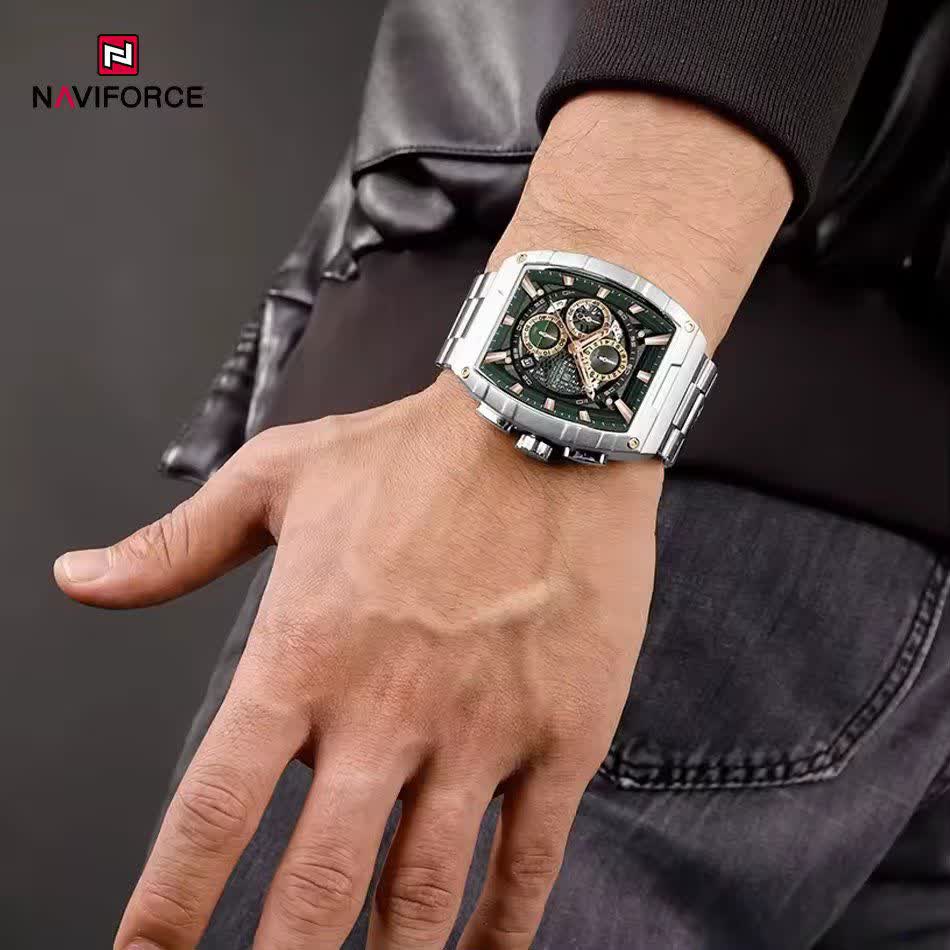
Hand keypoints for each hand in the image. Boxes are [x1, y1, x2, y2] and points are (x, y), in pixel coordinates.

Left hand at [55, 373, 661, 948]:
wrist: (549, 424)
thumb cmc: (414, 451)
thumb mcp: (280, 478)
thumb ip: (176, 546)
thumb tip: (78, 579)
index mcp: (303, 651)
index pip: (213, 813)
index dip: (167, 908)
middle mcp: (386, 707)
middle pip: (313, 887)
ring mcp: (480, 728)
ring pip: (422, 894)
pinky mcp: (562, 732)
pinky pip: (529, 861)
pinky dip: (499, 932)